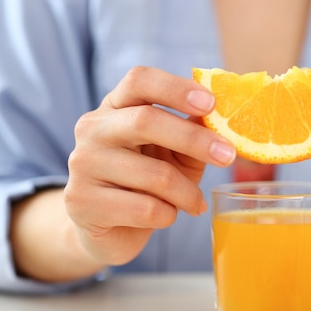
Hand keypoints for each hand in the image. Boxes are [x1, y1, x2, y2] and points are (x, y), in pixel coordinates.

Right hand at [64, 66, 235, 264]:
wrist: (109, 230)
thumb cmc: (149, 184)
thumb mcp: (176, 154)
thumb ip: (193, 132)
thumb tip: (222, 115)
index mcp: (116, 107)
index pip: (139, 80)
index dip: (176, 87)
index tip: (211, 103)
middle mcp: (93, 129)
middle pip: (146, 121)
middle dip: (195, 139)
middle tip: (228, 156)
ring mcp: (83, 164)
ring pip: (155, 175)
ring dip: (187, 193)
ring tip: (196, 203)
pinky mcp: (82, 202)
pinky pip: (146, 209)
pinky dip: (169, 216)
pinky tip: (166, 216)